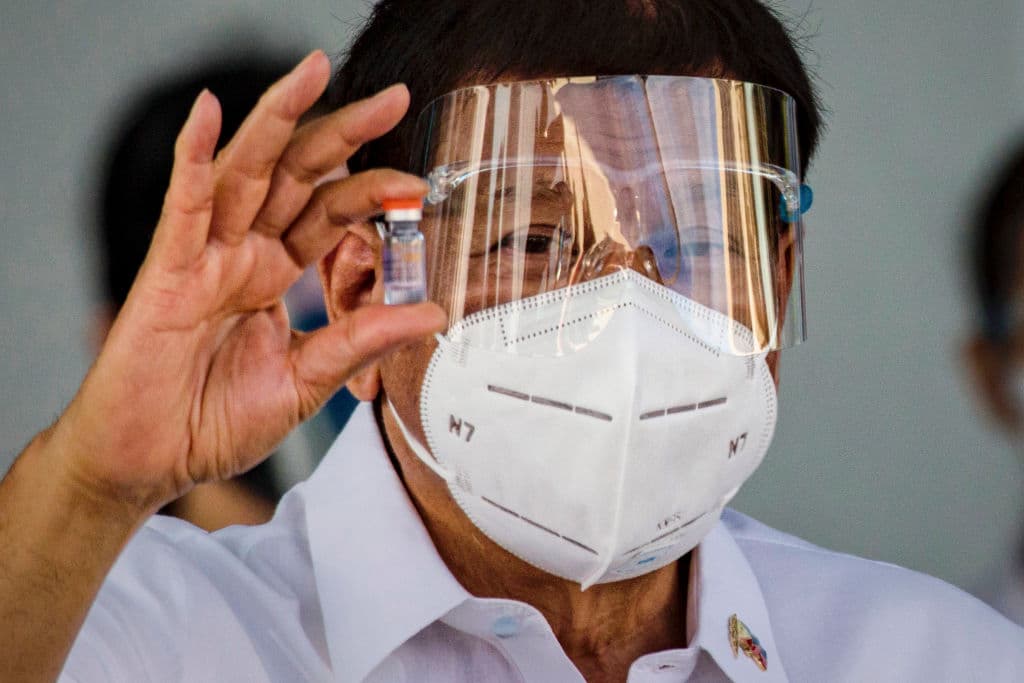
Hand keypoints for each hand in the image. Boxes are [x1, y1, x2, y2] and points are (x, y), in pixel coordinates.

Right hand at [51, 51, 442, 511]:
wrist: (155, 462)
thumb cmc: (216, 421)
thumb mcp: (309, 381)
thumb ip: (362, 340)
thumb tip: (432, 313)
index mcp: (275, 273)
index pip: (332, 213)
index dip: (373, 191)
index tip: (418, 185)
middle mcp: (243, 253)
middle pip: (298, 175)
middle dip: (344, 132)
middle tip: (393, 99)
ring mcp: (204, 255)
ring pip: (245, 172)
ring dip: (277, 119)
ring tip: (313, 72)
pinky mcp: (165, 271)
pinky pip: (181, 205)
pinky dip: (192, 157)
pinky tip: (208, 111)